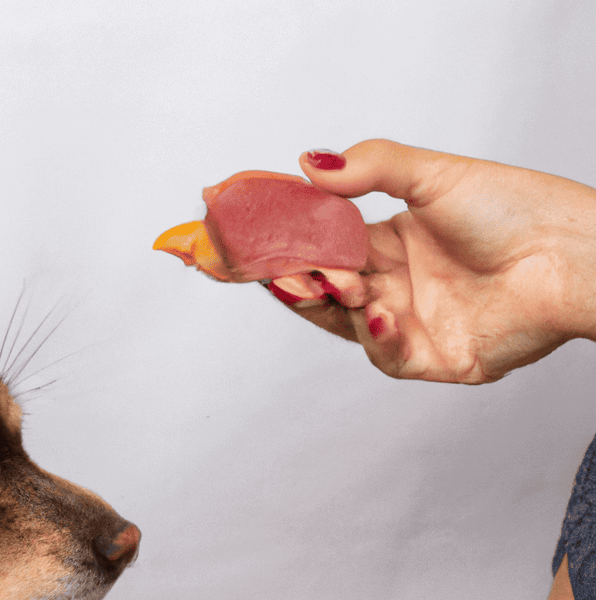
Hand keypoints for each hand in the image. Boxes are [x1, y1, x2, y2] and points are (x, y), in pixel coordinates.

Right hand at [274, 140, 595, 382]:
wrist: (569, 254)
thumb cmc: (513, 209)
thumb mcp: (433, 175)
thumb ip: (370, 166)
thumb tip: (309, 162)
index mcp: (389, 242)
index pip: (325, 247)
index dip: (293, 246)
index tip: (262, 240)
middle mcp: (395, 283)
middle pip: (327, 290)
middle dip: (299, 283)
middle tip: (283, 272)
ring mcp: (412, 322)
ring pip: (346, 325)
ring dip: (333, 307)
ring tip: (335, 282)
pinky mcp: (435, 358)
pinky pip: (389, 356)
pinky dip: (377, 338)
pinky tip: (380, 312)